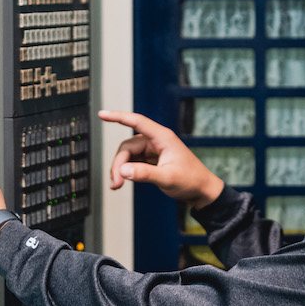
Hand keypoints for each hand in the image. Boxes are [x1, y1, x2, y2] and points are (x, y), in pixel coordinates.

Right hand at [98, 110, 223, 209]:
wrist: (202, 191)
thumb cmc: (191, 181)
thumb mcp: (167, 178)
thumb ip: (144, 174)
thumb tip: (123, 170)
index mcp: (163, 138)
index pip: (136, 122)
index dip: (118, 116)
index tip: (102, 114)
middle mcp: (156, 141)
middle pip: (127, 147)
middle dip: (118, 164)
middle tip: (116, 183)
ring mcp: (153, 150)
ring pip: (127, 155)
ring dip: (120, 169)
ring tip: (117, 185)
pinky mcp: (151, 160)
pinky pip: (132, 161)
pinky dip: (126, 171)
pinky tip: (123, 181)